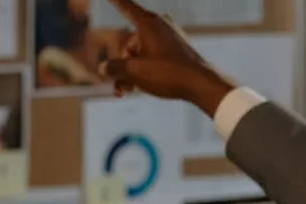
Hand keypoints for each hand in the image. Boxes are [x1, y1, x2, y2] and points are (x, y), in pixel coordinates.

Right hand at [100, 0, 234, 115]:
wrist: (202, 85)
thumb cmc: (168, 74)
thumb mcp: (134, 72)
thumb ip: (114, 68)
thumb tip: (103, 68)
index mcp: (147, 23)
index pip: (124, 6)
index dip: (115, 0)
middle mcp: (159, 26)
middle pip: (130, 42)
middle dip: (121, 65)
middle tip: (120, 87)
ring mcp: (170, 38)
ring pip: (141, 53)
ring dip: (131, 72)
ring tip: (125, 92)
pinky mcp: (178, 51)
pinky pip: (154, 57)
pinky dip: (145, 70)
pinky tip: (140, 88)